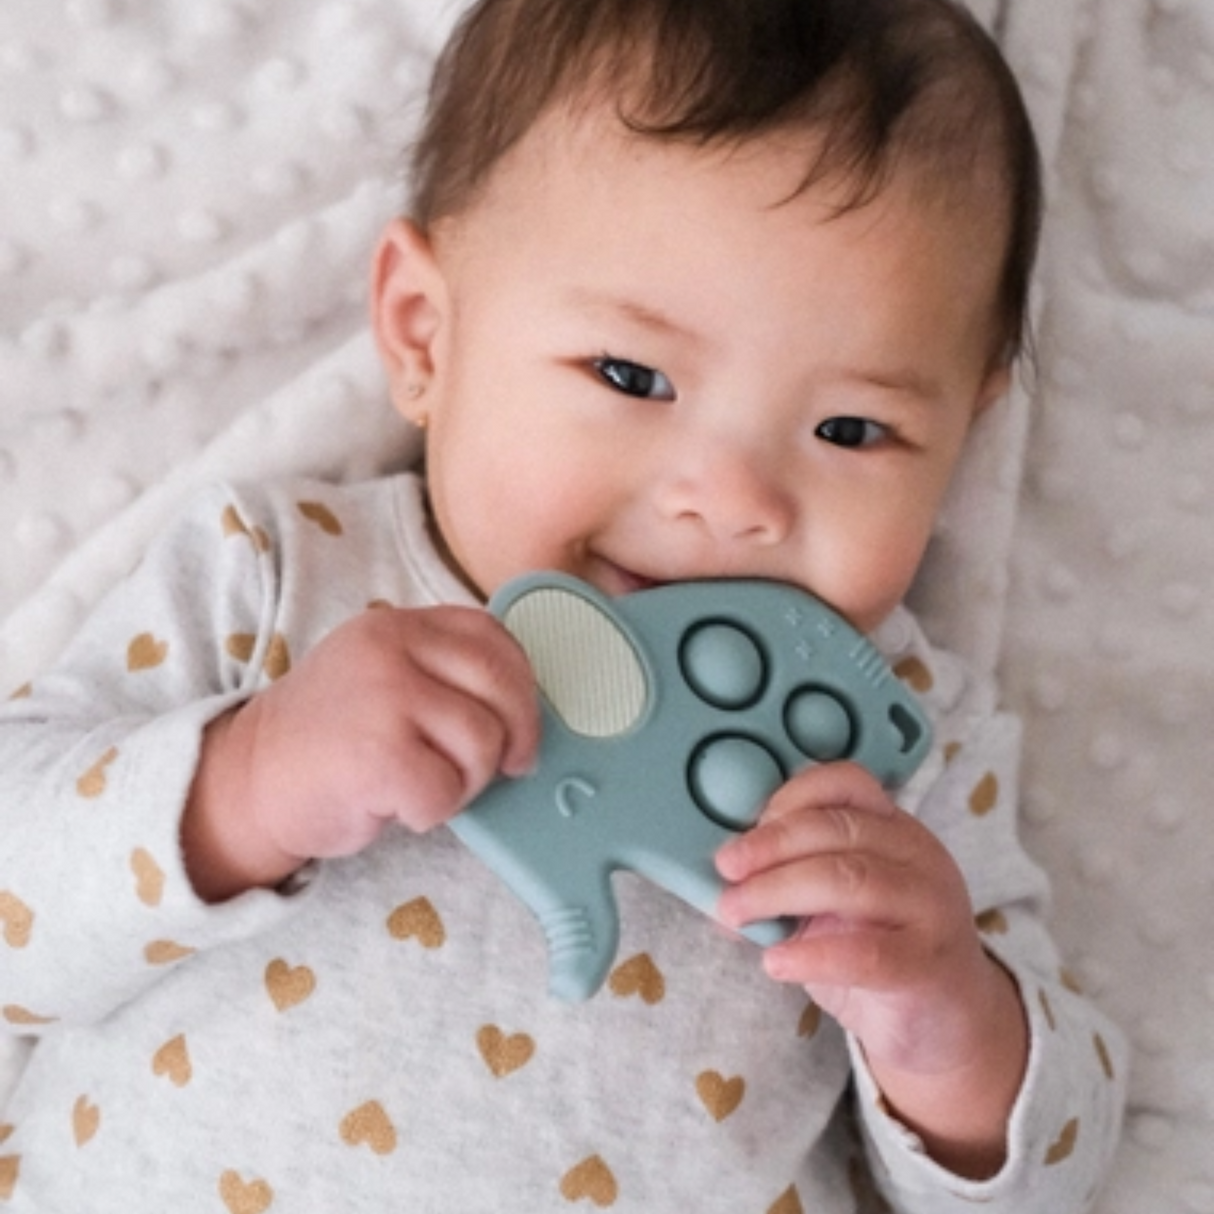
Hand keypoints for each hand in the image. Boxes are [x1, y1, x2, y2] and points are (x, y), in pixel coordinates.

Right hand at [183, 606, 539, 899]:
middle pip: (501, 686)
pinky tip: (393, 805)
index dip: (521, 685)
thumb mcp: (382, 678)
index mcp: (398, 625)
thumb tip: (524, 712)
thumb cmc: (329, 742)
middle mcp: (391, 648)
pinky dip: (430, 812)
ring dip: (466, 781)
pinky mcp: (378, 754)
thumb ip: (441, 675)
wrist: (247, 783)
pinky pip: (446, 791)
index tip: (517, 723)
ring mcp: (384, 696)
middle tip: (501, 768)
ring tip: (422, 785)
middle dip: (515, 736)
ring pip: (482, 742)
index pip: (491, 637)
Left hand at [715, 762, 1026, 1177]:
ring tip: (734, 914)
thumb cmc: (879, 950)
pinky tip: (775, 962)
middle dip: (770, 847)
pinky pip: (867, 954)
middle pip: (839, 830)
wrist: (947, 1026)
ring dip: (778, 892)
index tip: (746, 826)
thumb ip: (790, 883)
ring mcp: (930, 909)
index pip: (848, 784)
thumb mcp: (834, 905)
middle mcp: (918, 857)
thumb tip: (719, 884)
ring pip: (850, 881)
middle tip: (725, 871)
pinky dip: (812, 954)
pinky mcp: (929, 966)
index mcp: (893, 829)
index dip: (792, 797)